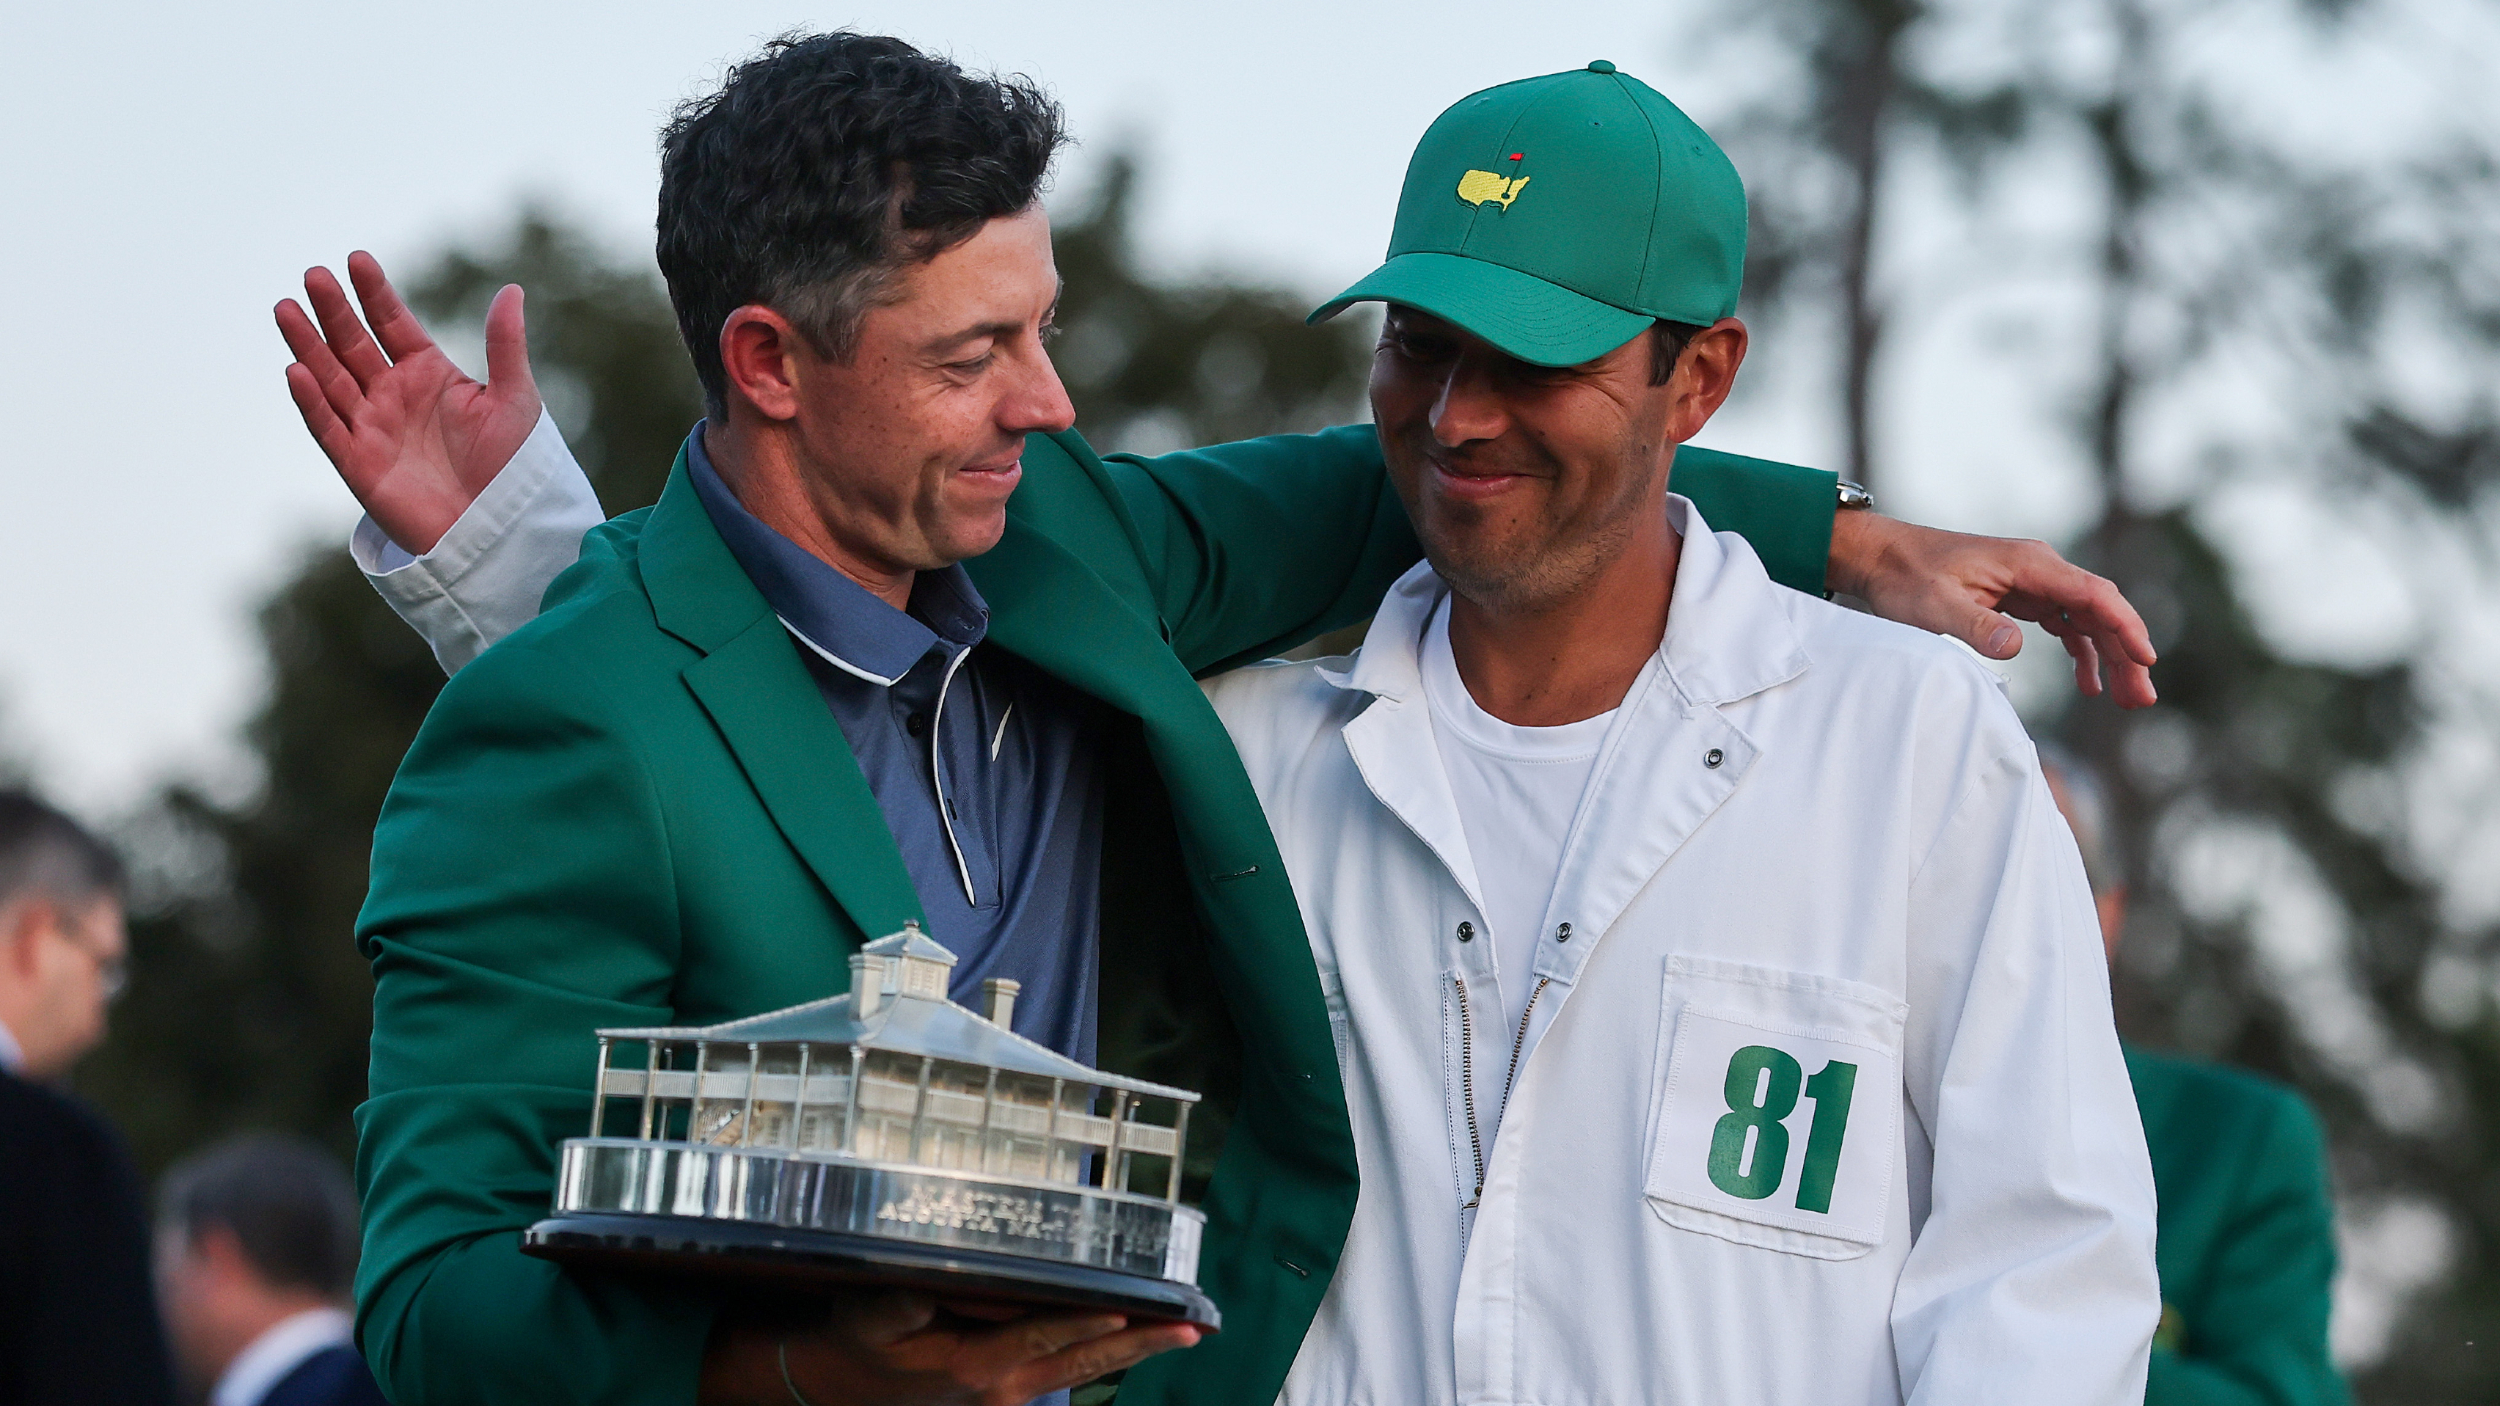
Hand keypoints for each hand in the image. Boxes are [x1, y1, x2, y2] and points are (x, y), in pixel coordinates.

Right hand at [275, 251, 539, 555]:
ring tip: (286, 309)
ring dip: (307, 345)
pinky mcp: (358, 464)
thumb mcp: (515, 399)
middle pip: (354, 344)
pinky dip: (311, 402)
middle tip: (314, 274)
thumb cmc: (512, 466)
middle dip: (334, 311)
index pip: (393, 323)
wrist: (501, 526)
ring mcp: (372, 427)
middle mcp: (393, 395)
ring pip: (330, 378)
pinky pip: (328, 428)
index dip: (375, 293)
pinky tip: (296, 371)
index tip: (357, 259)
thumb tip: (512, 290)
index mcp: (428, 373)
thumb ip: (506, 345)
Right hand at [701, 1289, 1201, 1405]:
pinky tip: (1140, 1331)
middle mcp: (1002, 1387)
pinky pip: (1067, 1368)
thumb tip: (961, 1274)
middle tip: (1190, 1326)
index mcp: (975, 1368)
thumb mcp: (876, 1310)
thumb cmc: (863, 1338)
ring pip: (1083, 1368)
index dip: (1082, 1323)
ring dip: (1135, 1348)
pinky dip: (1107, 1350)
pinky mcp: (1010, 1390)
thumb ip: (917, 1296)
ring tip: (1185, 1329)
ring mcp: (1010, 1394)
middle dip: (1139, 1342)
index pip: (1042, 1339)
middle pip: (1083, 1362)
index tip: (1124, 1307)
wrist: (841, 1385)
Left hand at [1828, 513, 2157, 707]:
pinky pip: (2063, 623)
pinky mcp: (2018, 596)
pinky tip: (2089, 684)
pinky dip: (2081, 652)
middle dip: (2125, 653)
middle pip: (2099, 610)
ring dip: (2108, 657)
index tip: (2146, 660)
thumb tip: (2015, 647)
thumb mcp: (1934, 607)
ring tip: (2125, 698)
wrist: (1880, 556)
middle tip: (2141, 698)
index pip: (2094, 595)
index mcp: (2028, 564)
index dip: (2125, 628)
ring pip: (2086, 620)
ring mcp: (2031, 581)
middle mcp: (2038, 568)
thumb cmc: (1904, 577)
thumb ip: (1975, 626)